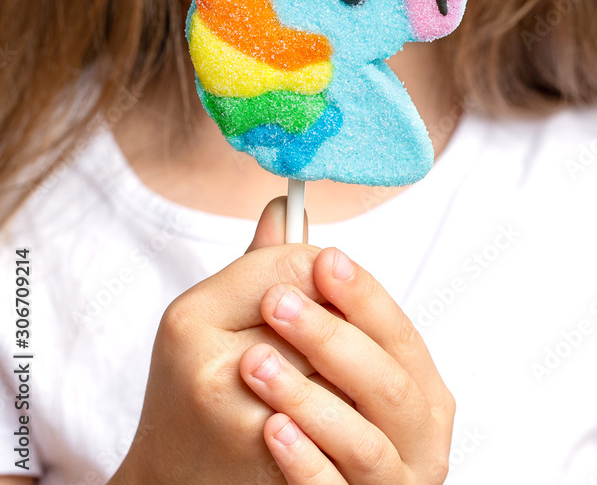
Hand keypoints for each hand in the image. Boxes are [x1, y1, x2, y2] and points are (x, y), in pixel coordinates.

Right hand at [109, 197, 341, 484]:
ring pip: (342, 371)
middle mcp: (213, 370)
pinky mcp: (278, 468)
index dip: (326, 268)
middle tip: (349, 328)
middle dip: (345, 323)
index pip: (293, 265)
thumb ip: (260, 262)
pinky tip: (352, 415)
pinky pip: (346, 424)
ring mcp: (246, 425)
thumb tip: (286, 202)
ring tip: (353, 374)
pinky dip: (358, 416)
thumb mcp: (213, 316)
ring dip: (359, 371)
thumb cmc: (198, 387)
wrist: (173, 482)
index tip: (331, 277)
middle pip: (323, 318)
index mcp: (192, 318)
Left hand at [239, 246, 454, 483]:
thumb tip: (280, 208)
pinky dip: (307, 464)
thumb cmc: (303, 413)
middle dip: (332, 339)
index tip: (322, 259)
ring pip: (366, 444)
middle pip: (388, 383)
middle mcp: (420, 438)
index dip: (364, 295)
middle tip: (276, 304)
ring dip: (310, 400)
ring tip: (255, 364)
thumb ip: (295, 284)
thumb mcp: (309, 350)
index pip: (398, 333)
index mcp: (418, 385)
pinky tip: (271, 431)